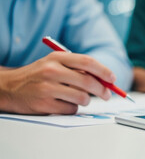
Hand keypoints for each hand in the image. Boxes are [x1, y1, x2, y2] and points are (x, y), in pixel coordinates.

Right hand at [0, 52, 114, 114]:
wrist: (9, 87)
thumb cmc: (38, 75)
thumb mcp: (56, 63)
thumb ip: (78, 68)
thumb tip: (105, 79)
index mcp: (57, 58)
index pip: (88, 62)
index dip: (104, 71)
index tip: (112, 78)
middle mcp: (52, 71)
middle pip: (88, 81)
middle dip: (102, 90)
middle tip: (107, 94)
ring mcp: (47, 88)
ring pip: (81, 97)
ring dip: (86, 100)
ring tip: (80, 98)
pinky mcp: (44, 104)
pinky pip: (70, 109)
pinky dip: (72, 108)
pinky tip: (64, 103)